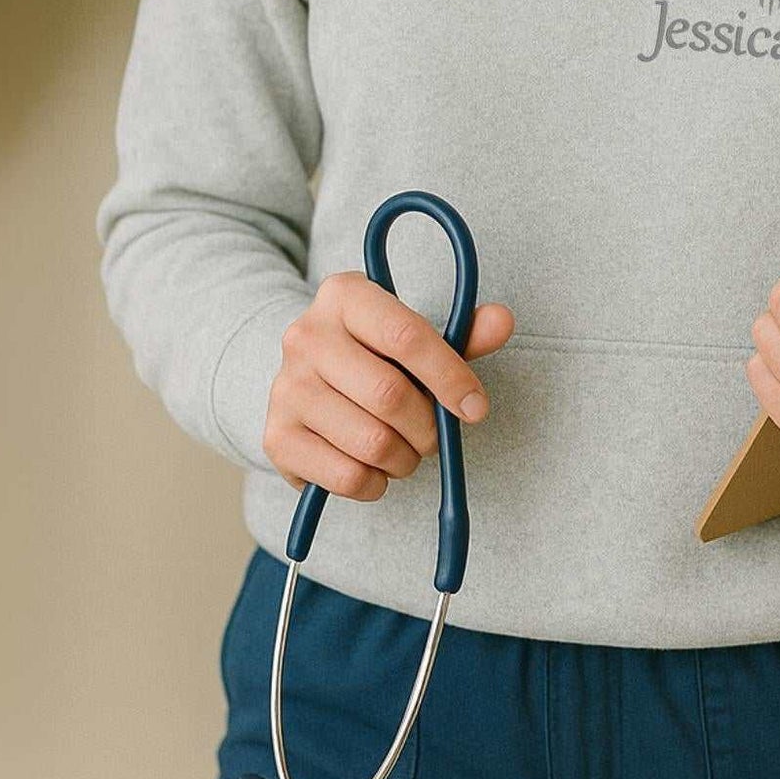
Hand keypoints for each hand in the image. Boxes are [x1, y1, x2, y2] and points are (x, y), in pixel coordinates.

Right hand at [263, 272, 514, 499]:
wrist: (308, 381)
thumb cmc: (376, 356)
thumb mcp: (417, 335)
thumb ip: (463, 333)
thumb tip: (503, 321)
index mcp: (344, 295)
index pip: (407, 336)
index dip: (449, 377)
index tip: (476, 408)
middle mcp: (306, 335)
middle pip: (389, 395)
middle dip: (428, 427)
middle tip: (435, 435)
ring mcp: (286, 387)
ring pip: (372, 442)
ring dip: (406, 459)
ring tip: (406, 449)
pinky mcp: (276, 437)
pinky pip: (347, 476)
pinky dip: (377, 483)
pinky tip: (376, 468)